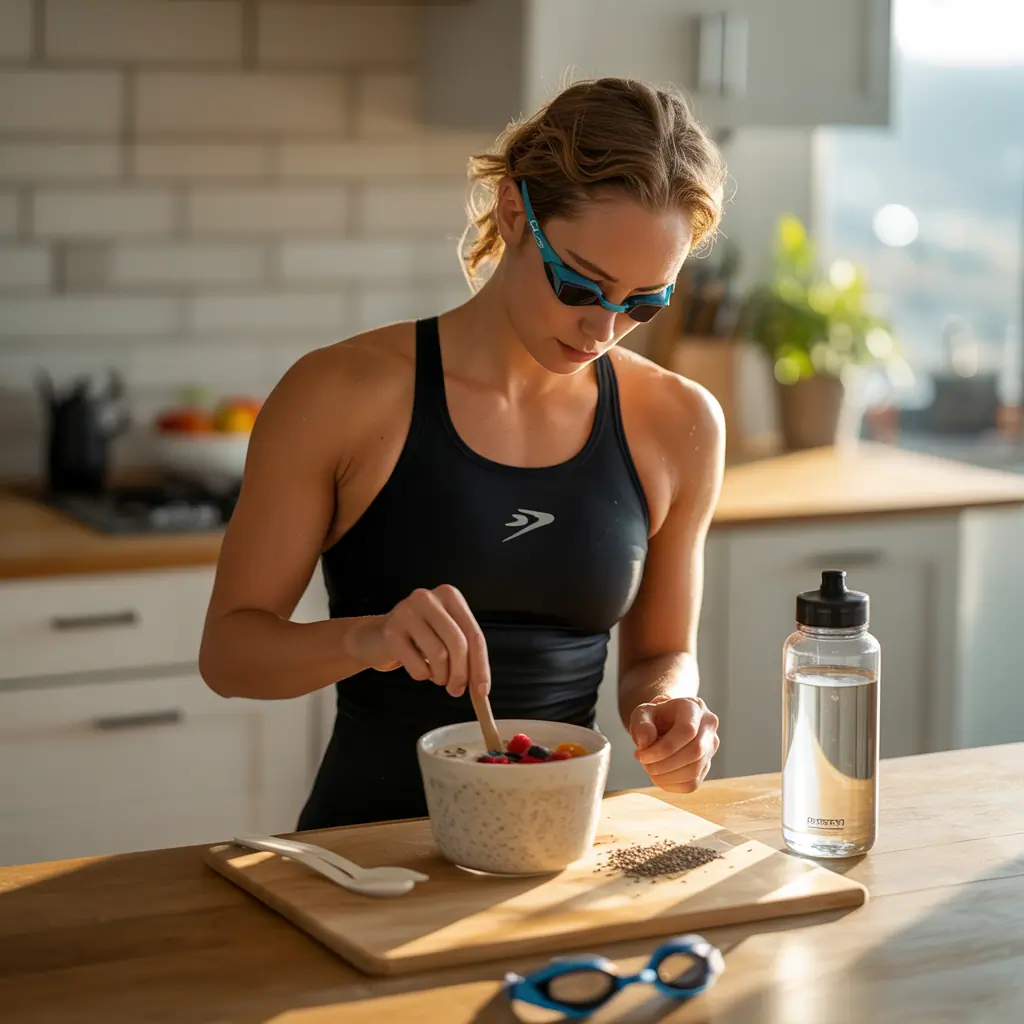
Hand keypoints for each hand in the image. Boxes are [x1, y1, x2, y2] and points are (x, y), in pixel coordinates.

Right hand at [343, 585, 489, 697]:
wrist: (375, 637)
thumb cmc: (417, 638)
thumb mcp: (446, 638)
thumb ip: (467, 656)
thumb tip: (481, 687)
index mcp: (449, 595)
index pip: (474, 634)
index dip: (481, 666)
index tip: (482, 691)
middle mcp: (428, 598)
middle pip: (458, 643)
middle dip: (461, 674)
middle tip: (456, 690)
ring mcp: (407, 612)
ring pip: (439, 655)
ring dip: (440, 676)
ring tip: (435, 676)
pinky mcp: (390, 631)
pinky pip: (417, 665)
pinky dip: (421, 675)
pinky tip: (417, 667)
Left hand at [629, 696, 719, 793]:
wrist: (664, 721)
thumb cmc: (654, 716)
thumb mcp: (642, 713)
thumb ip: (641, 724)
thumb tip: (645, 743)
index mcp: (694, 707)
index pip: (687, 731)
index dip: (663, 748)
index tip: (641, 755)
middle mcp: (709, 726)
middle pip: (695, 752)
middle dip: (664, 764)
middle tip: (644, 764)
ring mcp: (710, 747)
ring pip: (695, 771)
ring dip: (666, 776)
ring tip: (649, 769)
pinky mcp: (706, 766)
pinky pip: (692, 783)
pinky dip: (671, 785)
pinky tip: (658, 776)